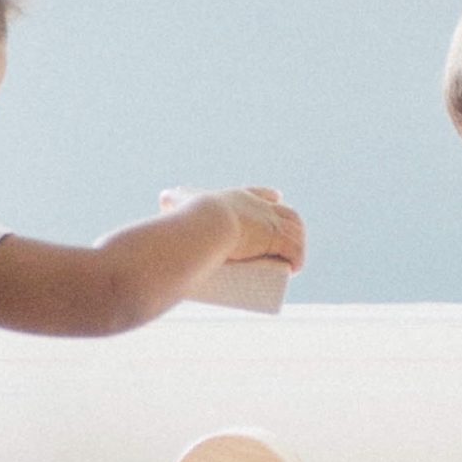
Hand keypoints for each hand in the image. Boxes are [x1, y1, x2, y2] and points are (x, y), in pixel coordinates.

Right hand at [160, 186, 305, 272]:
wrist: (204, 224)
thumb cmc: (191, 215)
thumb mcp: (180, 202)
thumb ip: (170, 200)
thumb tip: (164, 198)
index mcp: (240, 197)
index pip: (261, 194)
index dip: (268, 199)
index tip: (276, 202)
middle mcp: (259, 206)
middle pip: (283, 213)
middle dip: (287, 225)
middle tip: (281, 244)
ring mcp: (270, 222)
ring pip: (294, 230)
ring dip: (296, 244)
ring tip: (288, 261)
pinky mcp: (276, 239)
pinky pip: (295, 248)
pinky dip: (297, 257)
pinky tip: (296, 267)